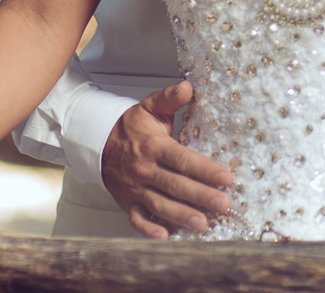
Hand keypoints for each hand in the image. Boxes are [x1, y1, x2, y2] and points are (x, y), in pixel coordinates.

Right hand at [101, 80, 233, 237]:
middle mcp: (145, 170)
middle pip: (175, 185)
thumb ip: (169, 97)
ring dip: (181, 216)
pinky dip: (149, 230)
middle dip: (200, 196)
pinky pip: (138, 220)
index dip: (204, 169)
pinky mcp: (128, 203)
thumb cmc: (130, 127)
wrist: (98, 143)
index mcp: (154, 146)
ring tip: (203, 224)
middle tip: (224, 204)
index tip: (226, 177)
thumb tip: (188, 86)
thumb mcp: (149, 107)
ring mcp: (136, 189)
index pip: (182, 159)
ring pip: (160, 205)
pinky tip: (166, 237)